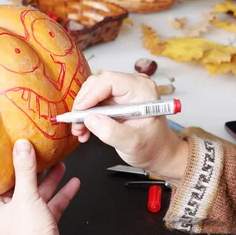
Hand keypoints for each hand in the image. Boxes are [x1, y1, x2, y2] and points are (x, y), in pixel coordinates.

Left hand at [0, 139, 79, 234]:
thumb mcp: (26, 196)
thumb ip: (25, 170)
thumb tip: (21, 146)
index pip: (4, 184)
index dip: (14, 168)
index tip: (22, 152)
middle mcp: (11, 218)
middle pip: (24, 188)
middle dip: (38, 172)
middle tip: (45, 155)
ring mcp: (28, 224)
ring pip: (40, 197)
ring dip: (52, 181)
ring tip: (62, 164)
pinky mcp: (44, 228)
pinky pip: (52, 207)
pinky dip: (62, 195)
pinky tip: (73, 184)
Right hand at [72, 71, 188, 182]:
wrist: (159, 153)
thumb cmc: (153, 147)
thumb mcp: (133, 143)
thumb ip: (111, 132)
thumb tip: (90, 119)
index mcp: (142, 90)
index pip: (109, 81)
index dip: (91, 95)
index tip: (80, 112)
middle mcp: (132, 85)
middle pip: (97, 84)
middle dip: (83, 104)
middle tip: (76, 124)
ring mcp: (123, 92)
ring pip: (92, 93)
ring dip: (82, 112)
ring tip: (80, 131)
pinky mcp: (116, 100)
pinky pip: (94, 102)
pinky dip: (86, 116)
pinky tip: (85, 131)